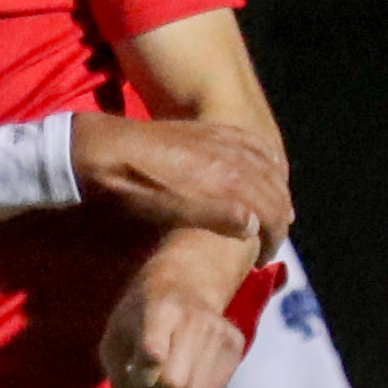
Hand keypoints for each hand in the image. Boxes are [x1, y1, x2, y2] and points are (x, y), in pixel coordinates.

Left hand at [69, 114, 290, 250]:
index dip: (274, 236)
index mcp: (227, 178)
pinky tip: (267, 167)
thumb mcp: (172, 212)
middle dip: (279, 216)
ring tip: (276, 211)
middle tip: (272, 241)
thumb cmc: (136, 190)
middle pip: (273, 187)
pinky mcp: (210, 130)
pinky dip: (268, 158)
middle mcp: (232, 155)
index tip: (266, 257)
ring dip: (277, 189)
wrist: (107, 149)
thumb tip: (254, 224)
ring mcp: (222, 139)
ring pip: (267, 164)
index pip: (270, 209)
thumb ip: (217, 216)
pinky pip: (252, 142)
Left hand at [102, 235, 252, 387]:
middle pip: (175, 384)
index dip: (142, 375)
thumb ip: (122, 381)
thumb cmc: (140, 316)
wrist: (184, 282)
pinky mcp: (236, 342)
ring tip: (172, 373)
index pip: (153, 355)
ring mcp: (219, 330)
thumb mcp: (116, 340)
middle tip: (154, 378)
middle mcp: (195, 318)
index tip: (138, 370)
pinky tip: (191, 369)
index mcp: (160, 310)